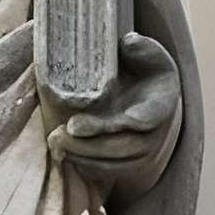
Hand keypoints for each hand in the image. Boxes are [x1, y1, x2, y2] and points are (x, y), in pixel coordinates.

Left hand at [46, 31, 180, 196]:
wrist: (152, 99)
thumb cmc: (146, 72)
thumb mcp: (150, 55)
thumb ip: (142, 48)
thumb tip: (127, 43)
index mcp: (160, 107)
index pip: (141, 121)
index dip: (110, 125)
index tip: (76, 124)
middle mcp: (154, 136)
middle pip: (121, 148)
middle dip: (87, 144)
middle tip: (57, 134)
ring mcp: (142, 155)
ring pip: (111, 163)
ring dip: (81, 155)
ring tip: (54, 141)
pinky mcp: (128, 167)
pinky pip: (105, 172)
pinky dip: (84, 164)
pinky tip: (63, 151)